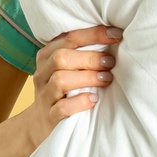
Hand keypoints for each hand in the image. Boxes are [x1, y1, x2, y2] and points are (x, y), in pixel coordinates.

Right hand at [23, 24, 119, 149]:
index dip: (94, 34)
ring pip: (60, 80)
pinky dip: (80, 102)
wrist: (40, 122)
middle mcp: (42, 73)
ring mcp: (44, 95)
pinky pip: (62, 107)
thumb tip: (113, 37)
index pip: (69, 38)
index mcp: (47, 56)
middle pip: (61, 58)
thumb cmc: (62, 88)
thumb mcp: (65, 67)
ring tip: (106, 79)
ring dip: (88, 78)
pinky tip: (94, 99)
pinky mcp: (50, 116)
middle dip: (90, 58)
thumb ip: (80, 53)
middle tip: (110, 62)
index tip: (116, 34)